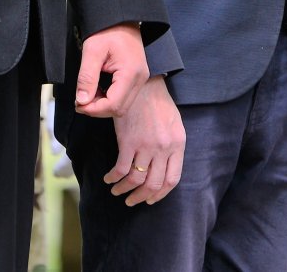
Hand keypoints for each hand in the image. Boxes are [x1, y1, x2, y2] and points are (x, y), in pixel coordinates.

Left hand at [74, 22, 147, 118]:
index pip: (113, 104)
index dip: (94, 109)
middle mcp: (140, 79)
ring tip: (87, 94)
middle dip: (97, 109)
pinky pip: (123, 98)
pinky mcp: (136, 78)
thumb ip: (86, 77)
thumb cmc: (108, 30)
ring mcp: (140, 79)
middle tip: (80, 101)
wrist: (121, 18)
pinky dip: (108, 99)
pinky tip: (97, 90)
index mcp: (131, 72)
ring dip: (102, 105)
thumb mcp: (92, 51)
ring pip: (122, 106)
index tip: (78, 104)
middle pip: (119, 109)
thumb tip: (82, 100)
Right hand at [104, 75, 184, 205]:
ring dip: (125, 190)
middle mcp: (163, 148)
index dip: (160, 194)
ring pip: (136, 180)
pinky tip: (109, 178)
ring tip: (117, 191)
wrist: (143, 85)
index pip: (172, 179)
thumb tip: (165, 166)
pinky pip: (121, 169)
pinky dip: (114, 178)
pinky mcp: (128, 142)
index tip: (150, 199)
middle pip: (153, 184)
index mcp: (177, 144)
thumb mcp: (174, 124)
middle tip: (131, 201)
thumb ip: (172, 146)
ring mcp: (146, 146)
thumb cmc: (158, 103)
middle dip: (141, 197)